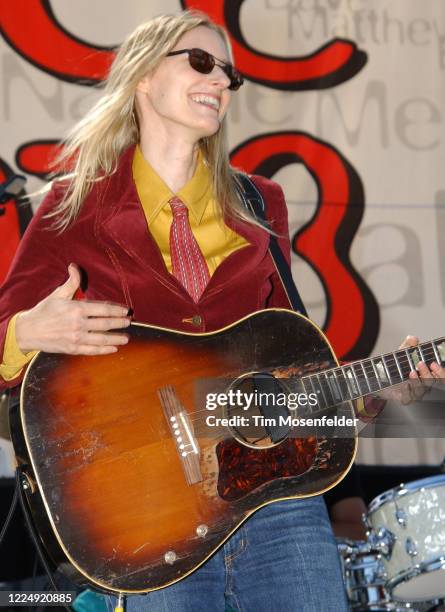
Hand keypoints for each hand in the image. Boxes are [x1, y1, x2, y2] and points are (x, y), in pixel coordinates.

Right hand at [15, 264, 130, 354]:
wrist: (28, 331)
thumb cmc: (44, 311)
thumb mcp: (57, 294)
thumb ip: (71, 282)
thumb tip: (74, 266)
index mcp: (76, 309)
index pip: (102, 309)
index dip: (116, 310)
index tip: (126, 311)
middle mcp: (78, 324)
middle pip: (105, 324)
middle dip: (120, 323)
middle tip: (129, 322)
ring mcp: (76, 338)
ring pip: (102, 339)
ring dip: (116, 339)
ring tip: (126, 338)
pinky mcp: (73, 349)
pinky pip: (92, 350)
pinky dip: (104, 350)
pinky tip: (113, 349)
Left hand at [390, 335, 444, 404]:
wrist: (380, 378)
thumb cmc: (396, 366)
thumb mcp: (401, 354)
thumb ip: (407, 346)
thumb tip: (413, 338)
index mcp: (427, 375)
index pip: (440, 376)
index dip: (440, 372)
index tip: (433, 363)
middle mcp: (424, 385)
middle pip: (432, 383)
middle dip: (428, 374)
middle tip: (420, 364)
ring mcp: (415, 393)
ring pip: (421, 391)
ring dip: (418, 382)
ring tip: (411, 372)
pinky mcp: (404, 398)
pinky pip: (408, 398)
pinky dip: (407, 392)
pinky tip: (404, 385)